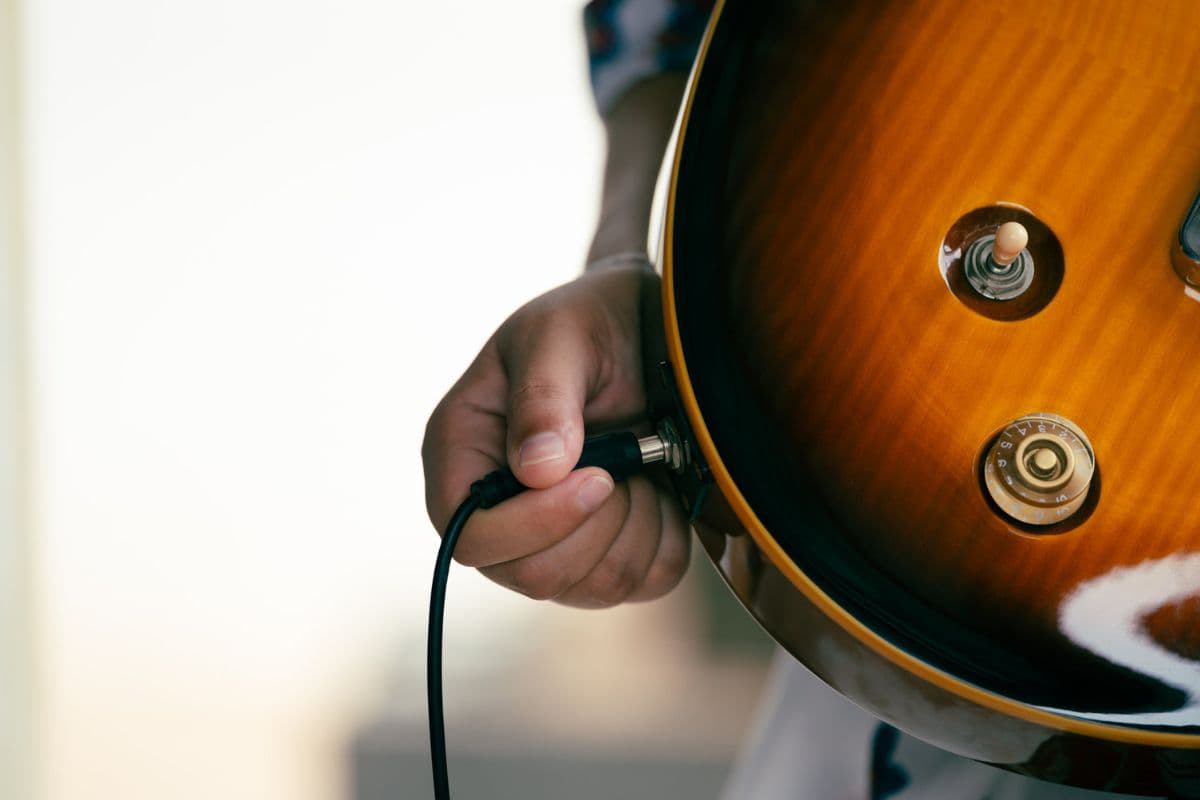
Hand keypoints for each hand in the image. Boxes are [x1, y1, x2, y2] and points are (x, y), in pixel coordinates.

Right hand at [422, 265, 690, 607]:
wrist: (651, 326)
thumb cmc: (595, 319)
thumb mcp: (563, 334)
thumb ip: (544, 396)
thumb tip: (536, 471)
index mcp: (461, 452)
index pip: (470, 536)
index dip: (533, 524)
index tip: (598, 477)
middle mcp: (496, 508)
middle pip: (533, 575)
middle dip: (598, 523)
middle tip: (629, 458)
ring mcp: (551, 539)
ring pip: (595, 586)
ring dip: (639, 524)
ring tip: (644, 460)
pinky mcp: (607, 554)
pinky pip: (646, 581)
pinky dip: (668, 535)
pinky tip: (662, 484)